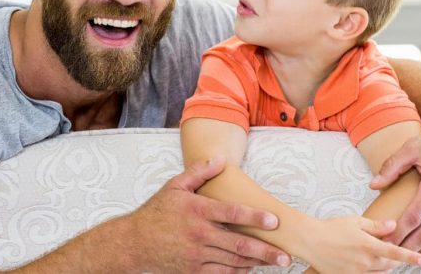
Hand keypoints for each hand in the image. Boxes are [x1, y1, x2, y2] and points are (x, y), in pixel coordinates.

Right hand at [125, 156, 291, 272]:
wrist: (133, 243)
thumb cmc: (157, 212)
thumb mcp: (175, 186)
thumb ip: (199, 172)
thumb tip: (220, 159)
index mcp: (197, 210)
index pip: (232, 213)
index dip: (255, 217)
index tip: (275, 221)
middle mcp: (199, 234)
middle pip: (239, 244)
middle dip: (266, 251)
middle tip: (287, 256)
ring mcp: (196, 255)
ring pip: (233, 262)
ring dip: (257, 263)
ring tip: (276, 262)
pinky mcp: (192, 271)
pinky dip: (238, 272)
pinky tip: (250, 269)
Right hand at [302, 216, 420, 272]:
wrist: (310, 241)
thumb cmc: (331, 228)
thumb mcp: (355, 221)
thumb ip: (376, 226)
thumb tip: (394, 225)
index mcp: (368, 245)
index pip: (395, 252)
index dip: (410, 257)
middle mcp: (365, 262)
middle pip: (389, 265)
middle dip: (392, 259)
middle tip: (388, 249)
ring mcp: (357, 272)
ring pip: (379, 272)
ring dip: (381, 265)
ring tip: (372, 254)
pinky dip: (370, 271)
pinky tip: (362, 261)